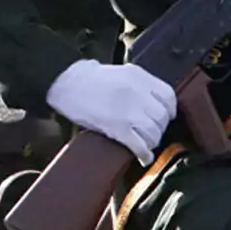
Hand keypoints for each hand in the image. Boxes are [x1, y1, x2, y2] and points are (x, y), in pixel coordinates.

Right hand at [46, 59, 176, 164]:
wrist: (62, 82)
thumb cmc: (85, 77)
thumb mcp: (118, 72)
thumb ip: (138, 84)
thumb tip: (152, 101)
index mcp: (139, 77)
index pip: (168, 97)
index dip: (168, 110)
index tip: (164, 117)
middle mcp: (138, 92)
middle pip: (162, 117)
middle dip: (158, 127)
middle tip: (149, 131)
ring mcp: (128, 110)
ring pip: (154, 133)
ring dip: (150, 142)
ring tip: (143, 143)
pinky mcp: (117, 127)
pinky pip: (140, 145)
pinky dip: (144, 154)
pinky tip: (142, 157)